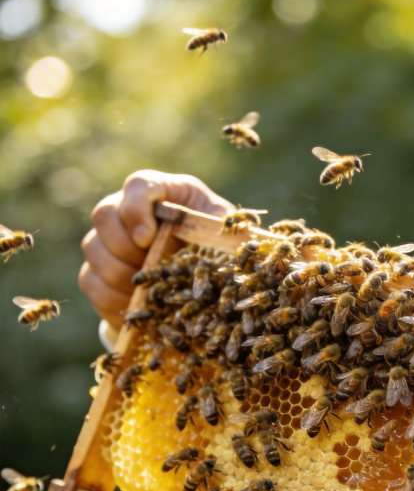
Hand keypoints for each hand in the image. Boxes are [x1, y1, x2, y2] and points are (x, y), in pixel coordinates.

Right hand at [79, 170, 232, 329]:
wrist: (195, 278)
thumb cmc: (216, 245)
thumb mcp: (228, 234)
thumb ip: (231, 232)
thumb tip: (246, 245)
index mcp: (164, 192)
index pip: (138, 185)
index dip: (135, 209)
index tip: (147, 238)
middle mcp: (128, 209)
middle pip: (104, 214)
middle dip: (124, 246)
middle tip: (148, 268)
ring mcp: (108, 240)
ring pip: (93, 249)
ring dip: (118, 273)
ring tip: (147, 289)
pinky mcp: (98, 271)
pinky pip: (90, 281)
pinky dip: (111, 295)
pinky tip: (136, 305)